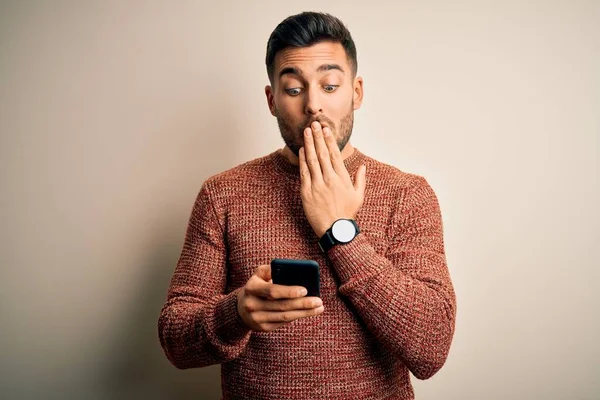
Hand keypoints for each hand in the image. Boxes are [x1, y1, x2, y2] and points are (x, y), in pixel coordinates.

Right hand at [237, 265, 323, 331]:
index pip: (272, 291)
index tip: (305, 290)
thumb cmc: (257, 286)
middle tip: (319, 301)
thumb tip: (291, 270)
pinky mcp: (263, 327)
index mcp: (251, 288)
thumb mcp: (259, 274)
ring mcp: (257, 318)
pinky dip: (297, 316)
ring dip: (304, 312)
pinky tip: (308, 312)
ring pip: (285, 316)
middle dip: (303, 304)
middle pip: (282, 305)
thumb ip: (272, 269)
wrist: (241, 308)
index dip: (289, 291)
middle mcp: (252, 304)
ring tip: (319, 308)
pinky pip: (283, 322)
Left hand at [299, 121, 365, 237]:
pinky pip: (304, 173)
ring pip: (312, 160)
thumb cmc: (347, 214)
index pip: (335, 154)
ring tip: (306, 132)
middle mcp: (330, 179)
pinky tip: (301, 150)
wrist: (336, 230)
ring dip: (309, 145)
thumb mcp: (358, 196)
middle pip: (323, 154)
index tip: (326, 130)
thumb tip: (362, 167)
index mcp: (342, 178)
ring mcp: (317, 185)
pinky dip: (302, 160)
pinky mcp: (307, 192)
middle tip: (314, 124)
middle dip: (318, 137)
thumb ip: (360, 180)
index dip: (330, 140)